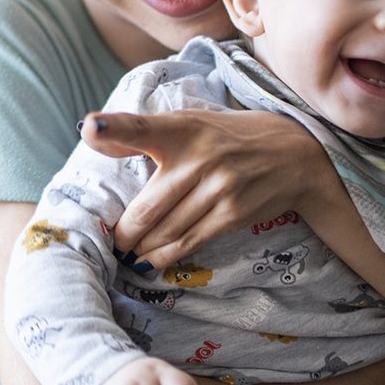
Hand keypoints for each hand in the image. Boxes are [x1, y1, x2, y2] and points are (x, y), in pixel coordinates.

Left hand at [81, 109, 331, 268]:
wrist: (294, 154)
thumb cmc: (226, 137)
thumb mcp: (189, 121)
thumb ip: (143, 131)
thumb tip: (90, 136)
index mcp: (182, 128)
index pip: (141, 126)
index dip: (114, 128)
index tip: (90, 128)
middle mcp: (199, 158)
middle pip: (146, 207)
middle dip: (123, 232)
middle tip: (110, 242)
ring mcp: (218, 188)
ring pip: (164, 230)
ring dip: (140, 249)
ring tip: (124, 256)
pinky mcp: (232, 214)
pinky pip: (188, 242)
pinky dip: (163, 257)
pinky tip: (148, 263)